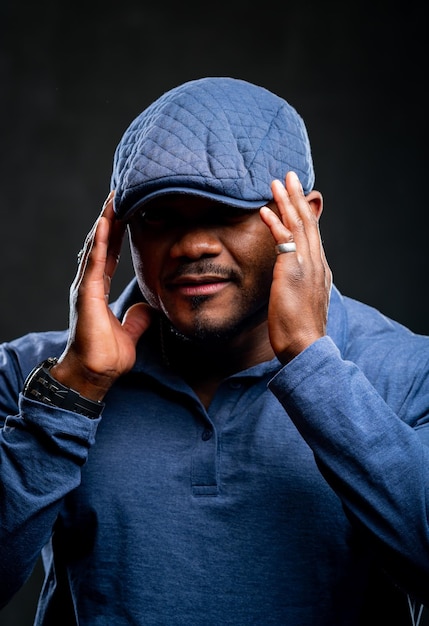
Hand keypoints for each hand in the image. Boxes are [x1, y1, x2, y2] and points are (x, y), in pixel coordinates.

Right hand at [51, 192, 152, 400]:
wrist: (95, 374)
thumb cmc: (106, 356)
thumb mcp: (129, 332)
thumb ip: (136, 318)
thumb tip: (146, 308)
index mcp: (97, 290)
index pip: (110, 254)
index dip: (117, 233)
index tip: (126, 211)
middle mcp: (89, 284)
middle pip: (101, 244)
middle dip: (110, 219)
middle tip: (119, 193)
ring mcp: (85, 287)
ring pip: (96, 246)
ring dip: (105, 221)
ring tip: (113, 198)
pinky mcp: (86, 294)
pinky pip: (95, 262)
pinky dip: (100, 241)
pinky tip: (105, 222)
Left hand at [259, 172, 331, 363]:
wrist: (305, 344)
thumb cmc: (300, 330)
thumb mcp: (303, 301)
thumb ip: (299, 284)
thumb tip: (292, 279)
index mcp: (319, 269)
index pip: (312, 233)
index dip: (305, 211)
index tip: (296, 195)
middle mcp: (316, 262)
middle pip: (308, 221)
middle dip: (298, 196)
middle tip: (290, 175)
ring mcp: (307, 264)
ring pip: (298, 224)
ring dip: (287, 201)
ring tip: (278, 181)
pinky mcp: (292, 270)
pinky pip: (283, 239)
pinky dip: (274, 222)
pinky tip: (265, 210)